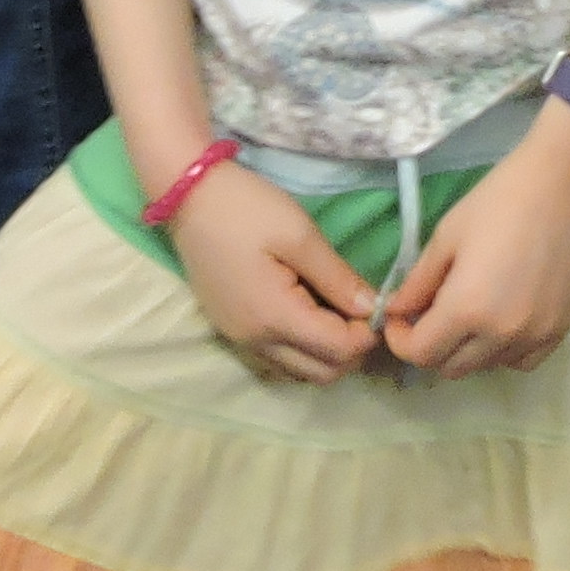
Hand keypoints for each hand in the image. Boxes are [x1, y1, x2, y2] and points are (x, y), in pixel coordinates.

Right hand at [168, 163, 376, 384]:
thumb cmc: (247, 209)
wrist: (189, 197)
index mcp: (274, 318)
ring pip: (299, 372)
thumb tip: (373, 308)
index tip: (381, 306)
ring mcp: (240, 340)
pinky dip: (303, 348)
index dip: (367, 335)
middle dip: (352, 350)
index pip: (338, 351)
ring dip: (328, 353)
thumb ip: (337, 277)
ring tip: (338, 311)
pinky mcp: (231, 330)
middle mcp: (256, 342)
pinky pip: (278, 359)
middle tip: (363, 311)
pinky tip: (310, 312)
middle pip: (321, 373)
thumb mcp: (299, 234)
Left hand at [381, 115, 569, 379]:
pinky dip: (504, 351)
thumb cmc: (499, 201)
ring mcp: (535, 336)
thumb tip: (396, 311)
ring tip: (470, 312)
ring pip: (487, 366)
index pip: (421, 354)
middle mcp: (501, 335)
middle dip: (431, 346)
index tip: (399, 319)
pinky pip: (522, 361)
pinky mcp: (561, 330)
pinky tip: (502, 321)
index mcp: (467, 309)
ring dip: (468, 349)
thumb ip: (417, 282)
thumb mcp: (446, 236)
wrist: (565, 184)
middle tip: (430, 313)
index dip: (400, 340)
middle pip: (452, 368)